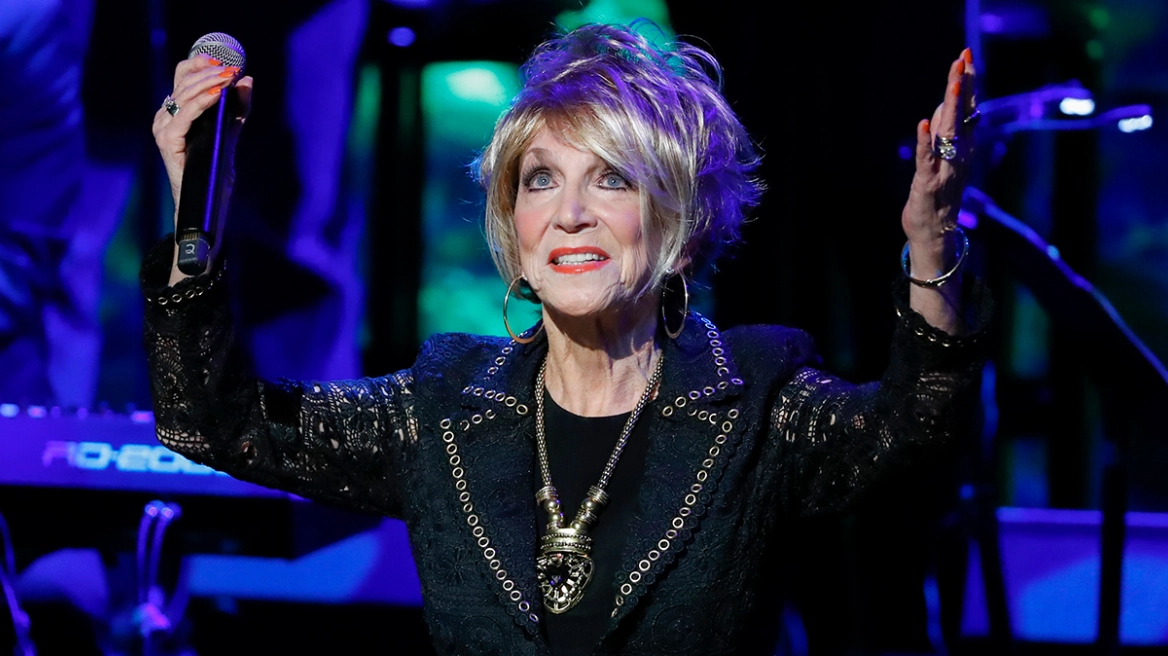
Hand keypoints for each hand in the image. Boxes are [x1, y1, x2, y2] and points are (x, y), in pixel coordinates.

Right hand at [152, 53, 252, 223]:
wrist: (207, 204)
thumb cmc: (214, 172)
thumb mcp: (230, 134)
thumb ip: (237, 109)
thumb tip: (247, 80)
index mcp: (177, 112)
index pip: (182, 76)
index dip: (200, 63)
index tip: (224, 59)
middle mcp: (166, 117)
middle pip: (183, 80)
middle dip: (209, 71)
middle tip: (232, 68)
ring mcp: (164, 128)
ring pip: (183, 94)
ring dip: (208, 83)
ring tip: (228, 77)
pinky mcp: (168, 141)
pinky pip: (184, 115)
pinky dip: (202, 102)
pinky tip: (218, 95)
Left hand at [902, 48, 975, 262]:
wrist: (936, 231)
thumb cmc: (939, 193)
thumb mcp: (945, 157)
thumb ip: (946, 131)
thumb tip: (949, 103)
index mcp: (964, 146)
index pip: (968, 107)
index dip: (968, 82)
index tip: (967, 56)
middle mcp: (959, 153)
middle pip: (962, 113)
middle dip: (963, 84)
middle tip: (964, 56)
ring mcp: (945, 167)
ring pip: (949, 132)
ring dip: (952, 106)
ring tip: (953, 82)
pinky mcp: (928, 182)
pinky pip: (926, 158)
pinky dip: (924, 140)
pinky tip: (923, 123)